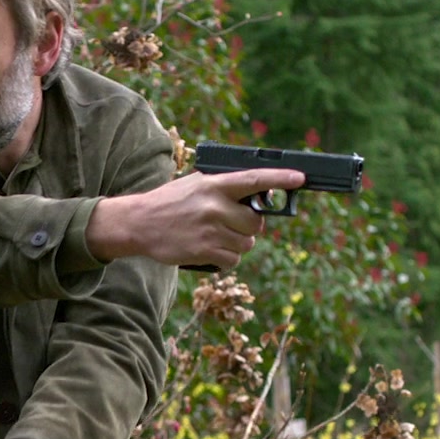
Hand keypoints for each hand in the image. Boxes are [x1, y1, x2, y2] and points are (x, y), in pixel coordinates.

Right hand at [85, 168, 306, 268]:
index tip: (300, 178)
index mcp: (214, 185)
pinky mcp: (204, 252)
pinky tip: (210, 249)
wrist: (138, 223)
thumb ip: (225, 188)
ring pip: (247, 243)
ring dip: (238, 244)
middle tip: (233, 223)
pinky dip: (226, 258)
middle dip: (250, 226)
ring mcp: (210, 230)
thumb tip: (259, 195)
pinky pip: (233, 260)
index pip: (254, 180)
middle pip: (256, 222)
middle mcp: (214, 207)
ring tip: (216, 237)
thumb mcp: (196, 184)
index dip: (280, 180)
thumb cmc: (170, 202)